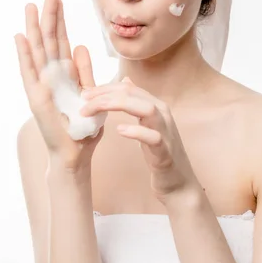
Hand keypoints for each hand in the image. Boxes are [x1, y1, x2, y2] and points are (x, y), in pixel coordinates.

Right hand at [14, 0, 103, 172]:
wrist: (76, 153)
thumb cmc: (84, 126)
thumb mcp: (91, 93)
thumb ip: (86, 70)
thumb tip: (81, 45)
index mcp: (65, 73)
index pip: (62, 39)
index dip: (60, 19)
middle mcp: (51, 75)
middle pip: (49, 39)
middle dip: (49, 15)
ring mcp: (42, 84)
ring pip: (37, 50)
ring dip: (34, 28)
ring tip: (31, 6)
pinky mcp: (36, 97)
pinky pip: (29, 72)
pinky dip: (24, 54)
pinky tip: (20, 36)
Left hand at [80, 77, 198, 202]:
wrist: (177, 181)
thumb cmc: (159, 152)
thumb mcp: (146, 123)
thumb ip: (136, 102)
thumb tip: (125, 80)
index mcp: (155, 105)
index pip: (128, 87)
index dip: (105, 88)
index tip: (85, 94)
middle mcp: (162, 113)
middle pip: (133, 94)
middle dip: (105, 95)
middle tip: (83, 102)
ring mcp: (165, 131)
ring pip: (146, 108)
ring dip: (117, 105)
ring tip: (95, 111)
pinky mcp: (166, 151)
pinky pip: (153, 137)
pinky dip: (136, 131)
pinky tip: (119, 130)